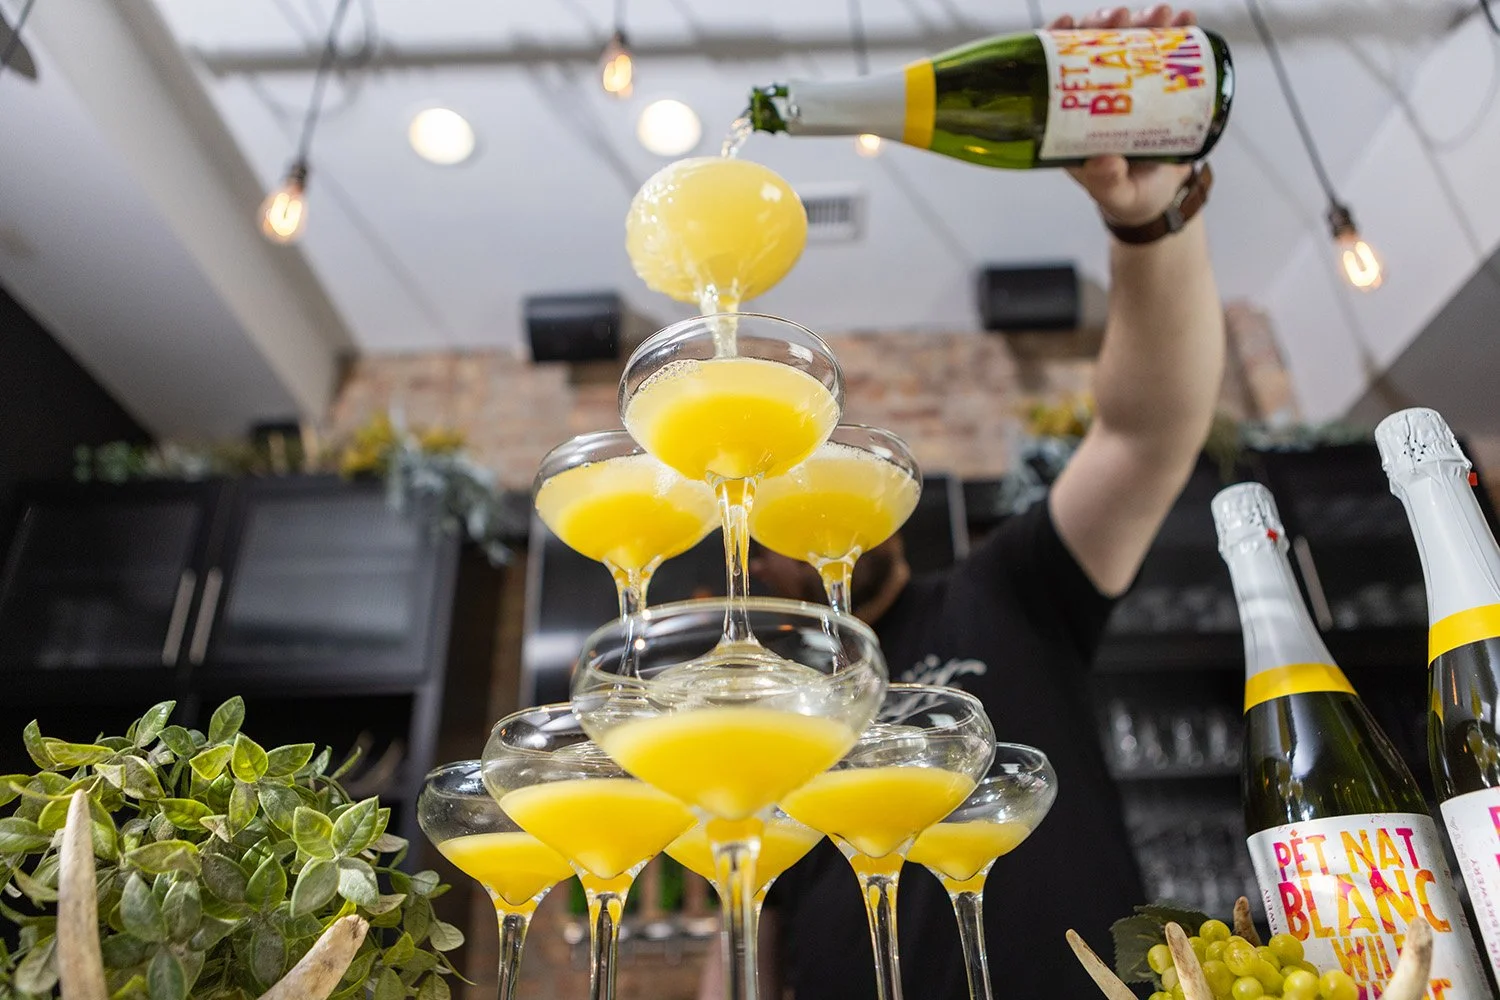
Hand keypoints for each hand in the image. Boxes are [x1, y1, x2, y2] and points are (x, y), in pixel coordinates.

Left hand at [1049, 6, 1197, 225]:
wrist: (1161, 198)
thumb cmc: (1128, 197)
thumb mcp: (1116, 194)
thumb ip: (1107, 182)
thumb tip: (1103, 162)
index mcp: (1074, 116)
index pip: (1059, 69)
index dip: (1058, 40)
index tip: (1069, 21)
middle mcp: (1100, 94)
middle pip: (1096, 46)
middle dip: (1107, 23)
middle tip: (1122, 16)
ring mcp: (1131, 87)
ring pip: (1133, 43)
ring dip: (1146, 21)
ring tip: (1163, 14)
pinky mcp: (1161, 86)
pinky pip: (1169, 53)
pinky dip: (1180, 32)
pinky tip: (1188, 18)